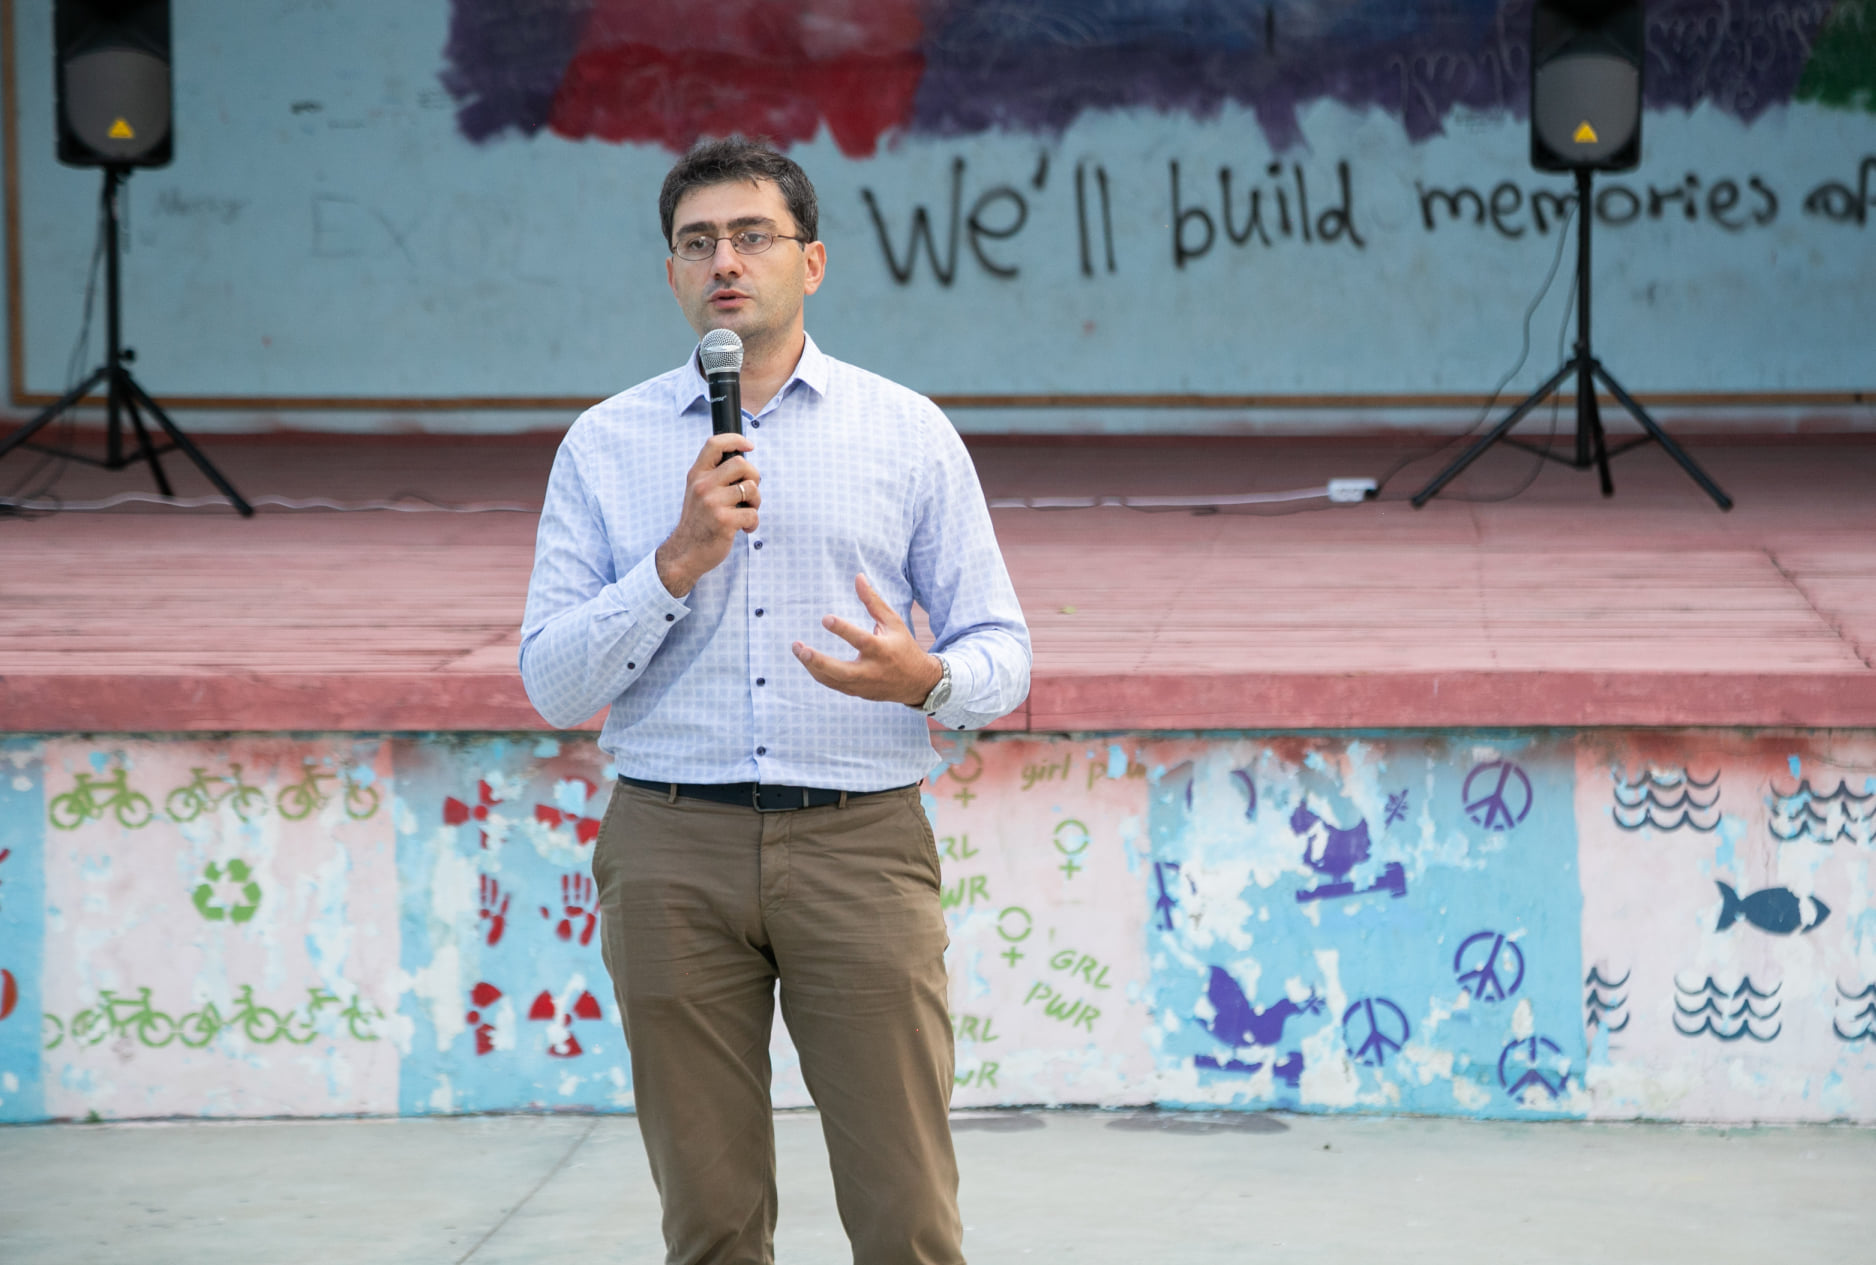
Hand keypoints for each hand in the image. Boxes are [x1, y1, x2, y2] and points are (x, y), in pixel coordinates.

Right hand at [655, 432, 759, 597]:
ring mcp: (712, 503)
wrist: (685, 553)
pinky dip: (753, 523)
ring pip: (752, 488)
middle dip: (754, 477)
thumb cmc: (699, 522)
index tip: (749, 446)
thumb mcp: (698, 493)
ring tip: (746, 512)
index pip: (714, 444)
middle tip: (749, 494)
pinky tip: (744, 529)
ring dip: (756, 502)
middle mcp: (703, 485)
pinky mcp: (724, 521)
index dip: (735, 439)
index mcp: (697, 475)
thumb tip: (744, 461)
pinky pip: (753, 513)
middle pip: (741, 464)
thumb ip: (714, 477)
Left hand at [794, 574, 944, 705]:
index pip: (860, 641)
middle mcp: (872, 671)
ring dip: (812, 667)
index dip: (842, 629)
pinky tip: (808, 661)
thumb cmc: (903, 647)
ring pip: (832, 680)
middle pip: (840, 671)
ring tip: (798, 649)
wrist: (917, 683)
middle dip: (817, 661)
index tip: (825, 618)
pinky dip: (819, 673)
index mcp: (882, 651)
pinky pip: (833, 685)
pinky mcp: (857, 693)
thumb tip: (858, 577)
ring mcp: (863, 685)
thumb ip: (873, 601)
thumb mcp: (893, 622)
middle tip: (800, 648)